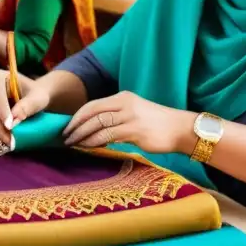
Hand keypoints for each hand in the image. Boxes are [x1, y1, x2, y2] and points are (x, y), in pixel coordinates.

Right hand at [0, 72, 50, 145]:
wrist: (35, 99)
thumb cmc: (36, 95)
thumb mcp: (38, 98)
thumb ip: (28, 105)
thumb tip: (15, 118)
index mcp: (0, 79)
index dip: (1, 110)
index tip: (9, 125)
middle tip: (9, 137)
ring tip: (8, 140)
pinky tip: (3, 138)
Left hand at [62, 91, 194, 154]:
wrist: (180, 129)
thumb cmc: (158, 124)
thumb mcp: (135, 113)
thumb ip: (117, 117)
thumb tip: (96, 129)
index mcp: (123, 98)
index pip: (93, 104)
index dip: (77, 116)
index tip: (67, 127)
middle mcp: (125, 104)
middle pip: (92, 112)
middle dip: (75, 126)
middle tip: (65, 137)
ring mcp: (129, 117)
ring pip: (97, 124)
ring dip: (82, 135)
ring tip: (73, 144)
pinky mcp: (134, 130)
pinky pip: (108, 136)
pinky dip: (94, 142)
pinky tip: (88, 147)